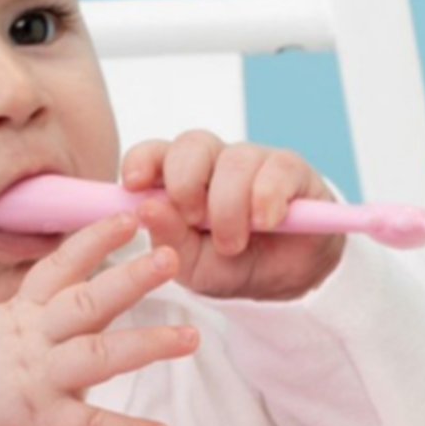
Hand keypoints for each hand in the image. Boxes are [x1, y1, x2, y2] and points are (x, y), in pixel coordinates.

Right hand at [0, 213, 201, 425]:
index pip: (59, 268)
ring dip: (147, 345)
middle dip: (131, 279)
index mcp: (21, 315)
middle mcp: (33, 342)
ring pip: (97, 356)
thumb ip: (37, 309)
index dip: (93, 240)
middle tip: (171, 258)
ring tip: (191, 338)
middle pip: (85, 302)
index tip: (127, 217)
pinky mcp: (42, 425)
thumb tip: (77, 280)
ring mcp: (38, 382)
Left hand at [122, 132, 344, 300]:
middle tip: (195, 221)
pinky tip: (266, 222)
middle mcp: (214, 163)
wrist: (283, 281)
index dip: (141, 161)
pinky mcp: (290, 169)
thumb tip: (147, 207)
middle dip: (186, 183)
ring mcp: (253, 161)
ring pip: (234, 160)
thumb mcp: (191, 265)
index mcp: (180, 180)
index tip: (134, 185)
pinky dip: (267, 198)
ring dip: (229, 207)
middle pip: (192, 144)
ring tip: (234, 244)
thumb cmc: (230, 265)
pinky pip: (277, 169)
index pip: (154, 153)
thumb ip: (169, 238)